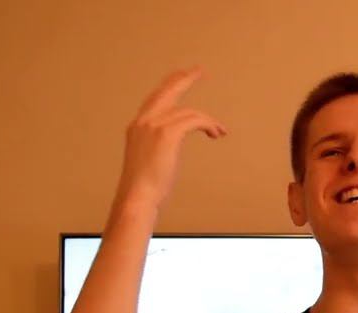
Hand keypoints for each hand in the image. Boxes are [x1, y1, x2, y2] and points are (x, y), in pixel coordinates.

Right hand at [114, 65, 225, 210]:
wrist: (138, 196)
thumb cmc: (144, 187)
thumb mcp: (149, 160)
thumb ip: (158, 146)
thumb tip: (171, 146)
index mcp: (137, 126)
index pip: (155, 99)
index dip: (170, 87)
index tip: (182, 78)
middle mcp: (144, 121)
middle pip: (167, 92)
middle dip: (184, 79)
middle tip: (199, 71)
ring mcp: (154, 125)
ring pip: (188, 111)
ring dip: (208, 120)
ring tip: (219, 131)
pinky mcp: (167, 134)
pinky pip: (194, 120)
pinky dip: (208, 125)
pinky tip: (215, 133)